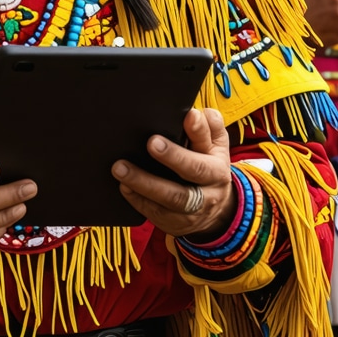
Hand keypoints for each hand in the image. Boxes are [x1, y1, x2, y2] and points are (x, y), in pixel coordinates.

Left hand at [111, 108, 235, 239]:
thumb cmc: (206, 169)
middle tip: (152, 142)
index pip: (209, 143)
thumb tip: (201, 113)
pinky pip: (156, 212)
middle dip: (173, 156)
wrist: (215, 215)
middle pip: (194, 171)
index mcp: (216, 162)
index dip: (199, 130)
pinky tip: (124, 186)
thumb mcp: (215, 149)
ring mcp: (194, 208)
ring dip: (144, 182)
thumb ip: (209, 129)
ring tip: (121, 168)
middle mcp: (209, 186)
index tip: (188, 115)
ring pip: (172, 197)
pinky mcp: (176, 222)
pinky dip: (138, 199)